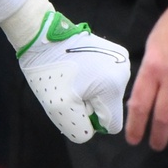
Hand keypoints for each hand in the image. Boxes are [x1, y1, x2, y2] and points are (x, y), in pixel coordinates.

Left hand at [14, 2, 134, 143]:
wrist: (42, 35)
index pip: (112, 125)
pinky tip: (77, 68)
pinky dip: (91, 79)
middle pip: (109, 107)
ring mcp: (120, 59)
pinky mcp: (113, 51)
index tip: (75, 105)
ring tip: (71, 77)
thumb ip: (78, 128)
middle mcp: (124, 73)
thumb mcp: (59, 107)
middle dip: (89, 105)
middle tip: (69, 89)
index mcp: (114, 87)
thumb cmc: (49, 71)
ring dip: (88, 92)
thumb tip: (90, 132)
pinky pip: (105, 78)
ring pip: (107, 93)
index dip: (91, 121)